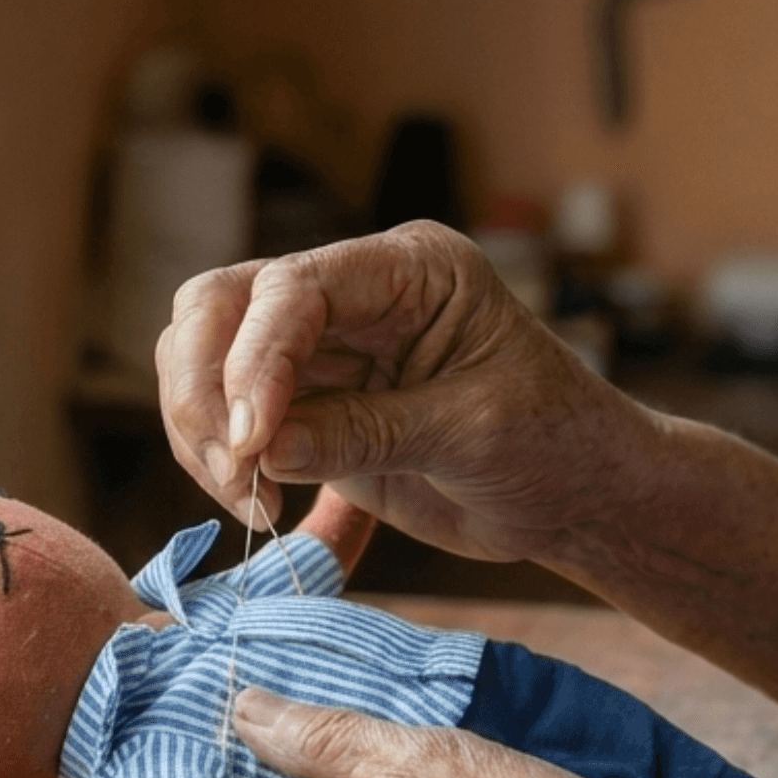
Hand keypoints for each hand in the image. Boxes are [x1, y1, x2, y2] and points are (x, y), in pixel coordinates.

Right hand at [153, 222, 647, 564]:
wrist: (578, 497)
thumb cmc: (556, 445)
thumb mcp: (474, 434)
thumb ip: (366, 434)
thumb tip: (262, 449)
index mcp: (409, 270)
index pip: (293, 289)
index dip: (255, 360)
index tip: (250, 441)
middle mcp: (350, 294)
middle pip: (219, 306)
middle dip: (203, 388)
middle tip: (231, 471)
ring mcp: (316, 349)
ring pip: (199, 357)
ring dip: (200, 430)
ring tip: (250, 500)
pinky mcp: (298, 406)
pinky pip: (219, 419)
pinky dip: (217, 462)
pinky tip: (261, 507)